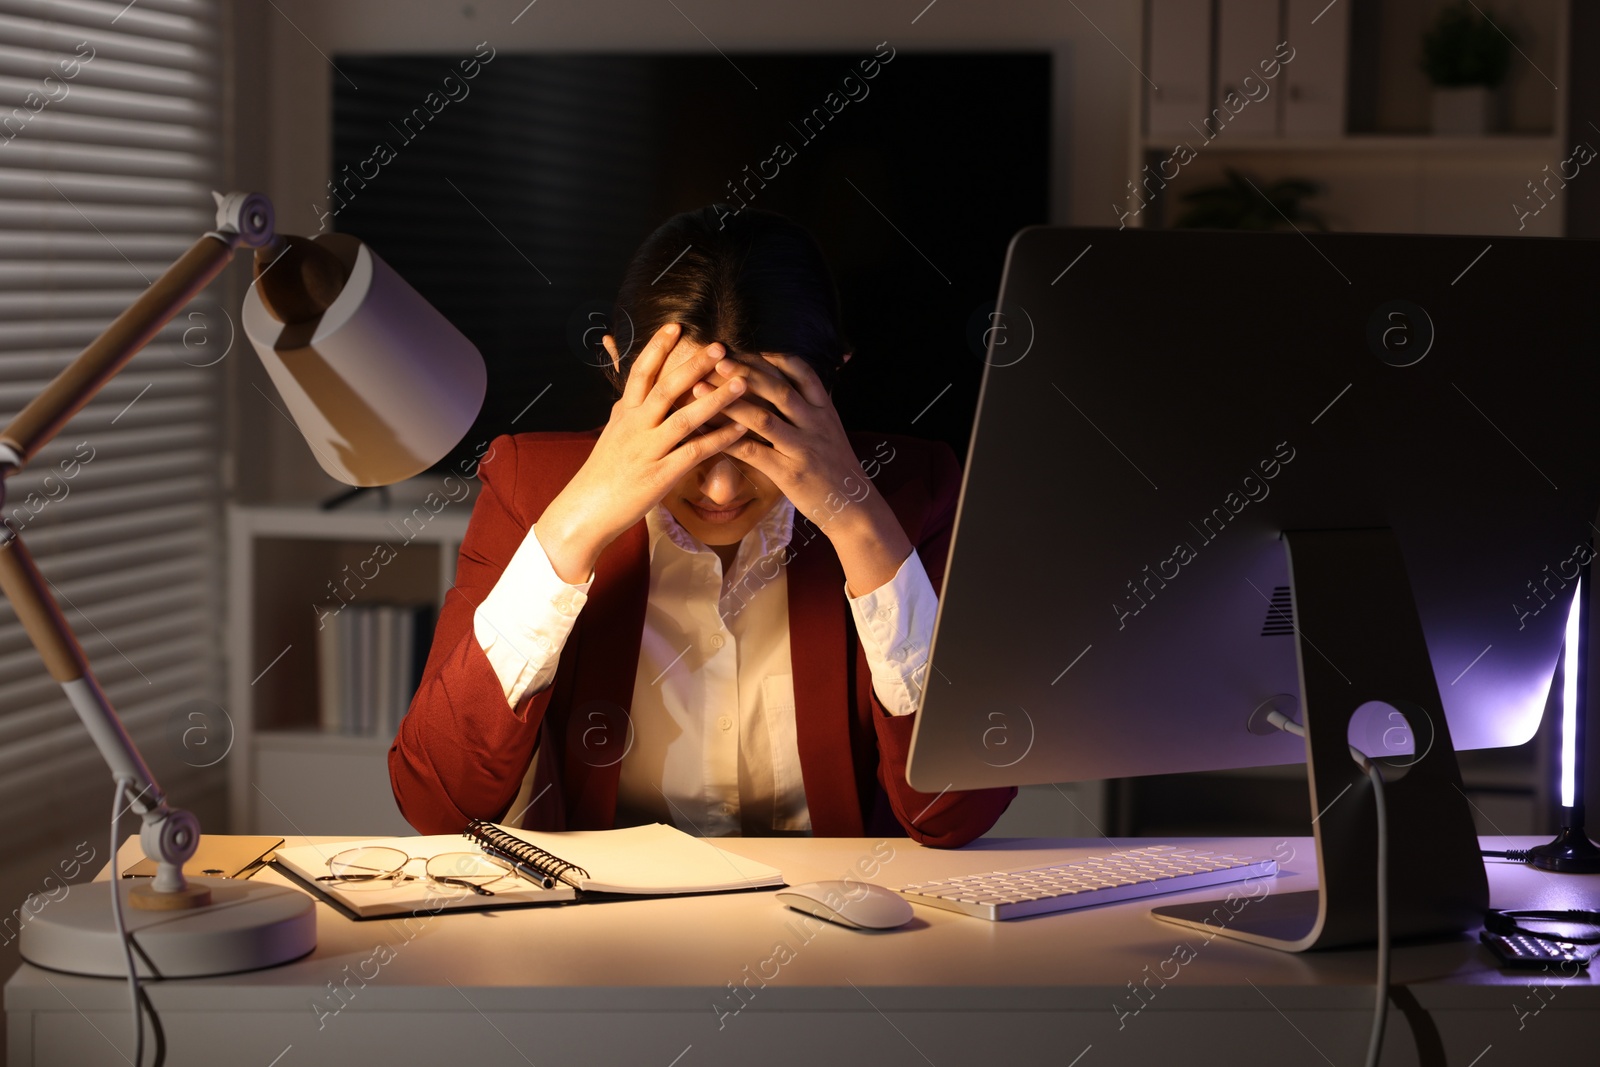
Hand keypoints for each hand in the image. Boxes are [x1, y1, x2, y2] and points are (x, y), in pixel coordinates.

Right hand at [536, 323, 748, 582]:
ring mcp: (648, 450)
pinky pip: (695, 453)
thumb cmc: (600, 475)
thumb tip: (628, 394)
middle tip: (720, 347)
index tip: (676, 325)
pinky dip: (719, 439)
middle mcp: (635, 426)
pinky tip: (740, 430)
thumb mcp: (610, 435)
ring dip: (717, 399)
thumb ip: (623, 413)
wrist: (584, 512)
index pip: (640, 371)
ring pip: (685, 418)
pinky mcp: (660, 475)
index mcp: (623, 413)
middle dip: (694, 365)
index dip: (657, 347)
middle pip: (667, 388)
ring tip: (742, 382)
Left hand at [706, 353, 912, 595]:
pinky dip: (728, 441)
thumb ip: (811, 408)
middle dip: (747, 372)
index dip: (775, 358)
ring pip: (764, 419)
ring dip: (730, 402)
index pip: (802, 373)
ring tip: (701, 390)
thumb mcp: (831, 431)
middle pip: (779, 390)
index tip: (749, 346)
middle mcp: (815, 424)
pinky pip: (755, 453)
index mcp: (824, 410)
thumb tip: (787, 385)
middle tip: (718, 359)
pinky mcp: (790, 473)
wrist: (855, 507)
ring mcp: (803, 448)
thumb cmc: (836, 468)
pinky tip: (706, 434)